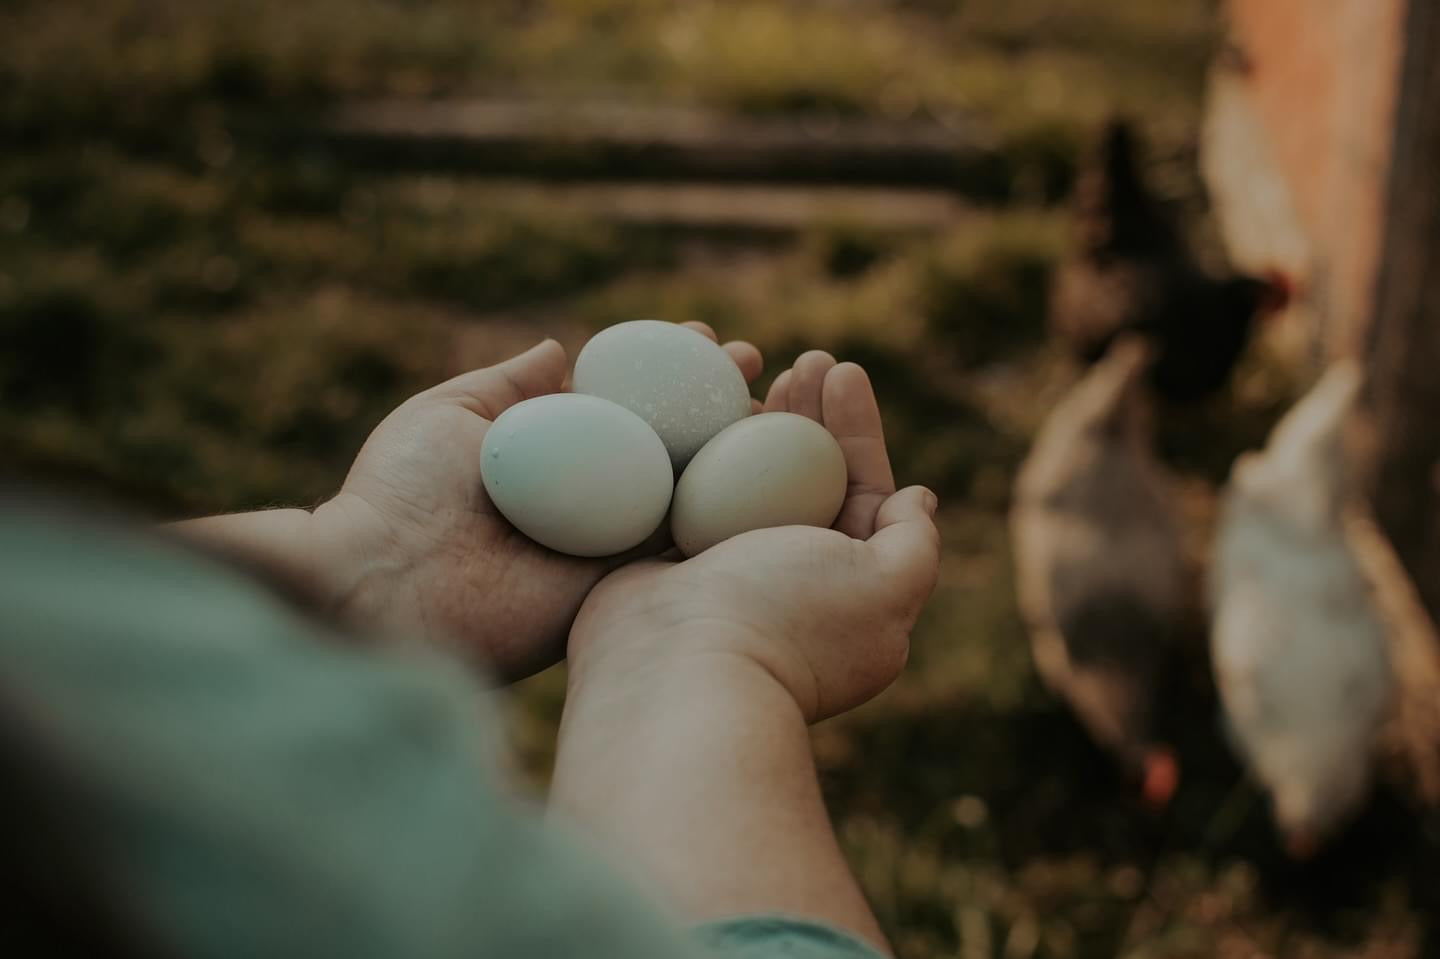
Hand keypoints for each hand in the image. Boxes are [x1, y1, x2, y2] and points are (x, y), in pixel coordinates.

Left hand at [314, 324, 762, 680]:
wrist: (384, 587)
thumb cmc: (398, 493)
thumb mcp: (448, 414)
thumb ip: (510, 385)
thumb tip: (559, 347)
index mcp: (552, 457)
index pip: (624, 404)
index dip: (665, 366)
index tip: (703, 332)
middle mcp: (588, 500)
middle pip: (667, 442)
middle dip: (714, 399)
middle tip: (753, 361)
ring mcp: (608, 545)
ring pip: (687, 488)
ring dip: (735, 446)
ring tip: (778, 398)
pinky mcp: (620, 587)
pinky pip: (682, 544)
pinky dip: (726, 508)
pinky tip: (767, 466)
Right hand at [568, 352, 940, 721]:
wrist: (674, 668)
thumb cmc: (787, 620)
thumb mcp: (885, 586)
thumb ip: (915, 544)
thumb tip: (920, 498)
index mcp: (846, 584)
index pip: (863, 492)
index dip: (858, 429)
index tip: (845, 371)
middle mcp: (788, 576)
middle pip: (804, 476)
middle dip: (809, 412)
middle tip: (805, 360)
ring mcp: (723, 567)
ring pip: (743, 475)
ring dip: (754, 416)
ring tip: (753, 361)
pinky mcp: (666, 557)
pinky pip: (686, 485)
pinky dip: (694, 441)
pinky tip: (697, 399)